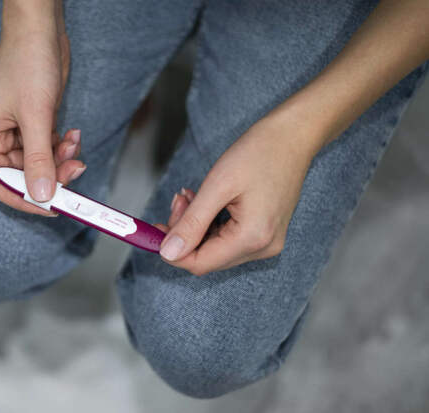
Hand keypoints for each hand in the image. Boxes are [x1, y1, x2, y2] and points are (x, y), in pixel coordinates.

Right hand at [0, 0, 81, 215]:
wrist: (41, 30)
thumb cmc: (28, 64)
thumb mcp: (35, 116)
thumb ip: (39, 159)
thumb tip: (42, 196)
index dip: (24, 199)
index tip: (51, 207)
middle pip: (23, 175)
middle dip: (51, 175)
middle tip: (75, 170)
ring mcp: (16, 131)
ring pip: (40, 162)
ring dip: (61, 159)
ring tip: (73, 142)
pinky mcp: (33, 123)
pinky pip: (48, 147)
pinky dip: (63, 146)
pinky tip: (73, 133)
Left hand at [157, 114, 316, 274]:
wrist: (292, 137)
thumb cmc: (259, 153)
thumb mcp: (217, 185)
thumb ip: (191, 222)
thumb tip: (167, 252)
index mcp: (253, 239)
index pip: (200, 263)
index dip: (172, 251)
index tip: (154, 229)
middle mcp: (262, 248)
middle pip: (206, 257)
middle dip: (184, 233)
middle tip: (177, 200)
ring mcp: (265, 242)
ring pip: (214, 248)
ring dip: (195, 226)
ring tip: (189, 195)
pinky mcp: (264, 233)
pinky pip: (227, 239)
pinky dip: (209, 223)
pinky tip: (203, 201)